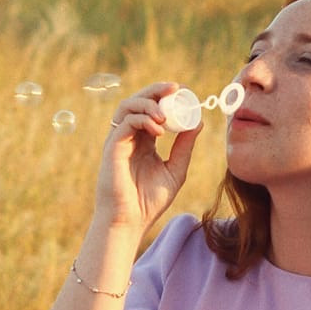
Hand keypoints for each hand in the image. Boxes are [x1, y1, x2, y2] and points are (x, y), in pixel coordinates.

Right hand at [94, 83, 200, 236]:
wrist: (130, 221)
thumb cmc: (149, 201)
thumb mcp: (175, 170)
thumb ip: (184, 147)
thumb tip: (198, 122)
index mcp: (143, 141)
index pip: (152, 109)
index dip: (165, 97)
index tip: (184, 92)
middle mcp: (129, 137)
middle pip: (138, 101)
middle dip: (156, 90)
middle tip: (176, 88)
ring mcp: (119, 140)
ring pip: (127, 106)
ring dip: (148, 103)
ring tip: (165, 114)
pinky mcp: (112, 147)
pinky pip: (125, 122)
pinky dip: (143, 120)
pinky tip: (159, 130)